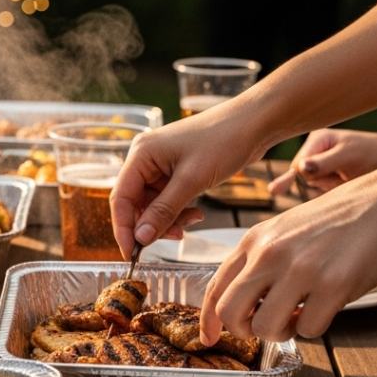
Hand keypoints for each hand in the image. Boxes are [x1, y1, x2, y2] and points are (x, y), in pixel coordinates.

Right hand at [110, 102, 263, 257]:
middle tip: (175, 238)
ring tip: (192, 222)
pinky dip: (179, 211)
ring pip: (152, 205)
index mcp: (141, 155)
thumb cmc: (224, 141)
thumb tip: (140, 239)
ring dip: (169, 220)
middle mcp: (145, 160)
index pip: (120, 198)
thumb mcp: (192, 180)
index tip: (132, 254)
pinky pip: (167, 200)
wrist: (255, 122)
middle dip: (151, 225)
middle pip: (135, 204)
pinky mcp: (176, 172)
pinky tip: (196, 214)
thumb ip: (163, 211)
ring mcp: (160, 166)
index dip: (124, 228)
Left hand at [200, 166, 376, 342]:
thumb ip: (258, 262)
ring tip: (297, 316)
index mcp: (253, 240)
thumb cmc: (334, 220)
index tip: (207, 337)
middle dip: (242, 330)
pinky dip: (313, 327)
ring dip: (280, 332)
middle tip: (262, 327)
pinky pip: (308, 330)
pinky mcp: (333, 285)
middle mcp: (270, 254)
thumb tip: (241, 303)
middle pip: (230, 312)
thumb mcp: (282, 231)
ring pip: (264, 327)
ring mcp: (301, 269)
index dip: (207, 320)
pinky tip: (322, 308)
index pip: (215, 288)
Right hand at [269, 129, 376, 195]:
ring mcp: (318, 159)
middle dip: (321, 179)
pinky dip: (331, 185)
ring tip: (345, 175)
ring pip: (310, 181)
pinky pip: (318, 184)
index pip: (297, 165)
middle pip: (301, 174)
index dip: (312, 174)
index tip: (333, 172)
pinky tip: (343, 178)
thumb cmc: (371, 154)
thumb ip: (323, 163)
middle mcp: (314, 148)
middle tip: (342, 174)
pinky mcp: (324, 169)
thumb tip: (299, 168)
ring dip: (328, 184)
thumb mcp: (348, 157)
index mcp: (317, 139)